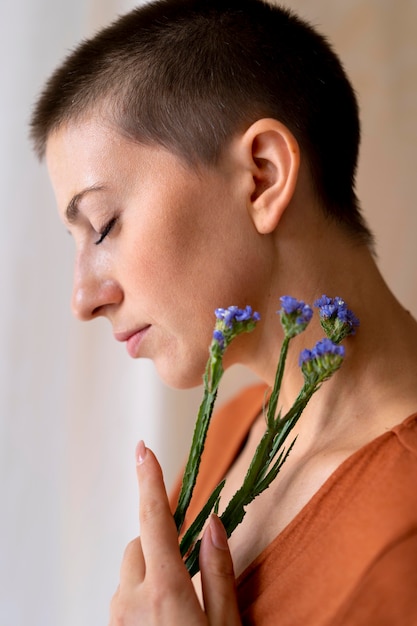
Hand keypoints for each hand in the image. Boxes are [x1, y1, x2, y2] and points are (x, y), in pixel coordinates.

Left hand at [109, 441, 241, 624]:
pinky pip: (125, 594)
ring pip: (131, 569)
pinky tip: (163, 620)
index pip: (155, 520)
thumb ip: (218, 573)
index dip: (149, 480)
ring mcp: (117, 616)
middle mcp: (132, 599)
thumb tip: (213, 523)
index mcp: (166, 591)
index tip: (143, 450)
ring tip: (180, 606)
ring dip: (152, 570)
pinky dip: (142, 593)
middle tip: (191, 568)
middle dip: (163, 543)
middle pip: (141, 544)